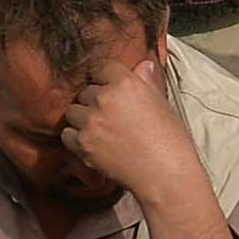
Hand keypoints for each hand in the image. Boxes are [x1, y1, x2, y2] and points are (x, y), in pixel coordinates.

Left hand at [58, 43, 205, 204]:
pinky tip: (93, 144)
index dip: (107, 81)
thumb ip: (147, 82)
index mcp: (127, 83)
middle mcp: (105, 98)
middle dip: (94, 102)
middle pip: (86, 91)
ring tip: (99, 131)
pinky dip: (76, 139)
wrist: (166, 174)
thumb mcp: (162, 104)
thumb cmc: (171, 141)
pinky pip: (67, 134)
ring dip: (82, 119)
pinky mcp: (82, 143)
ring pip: (73, 111)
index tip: (111, 92)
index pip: (103, 69)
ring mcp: (91, 121)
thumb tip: (142, 65)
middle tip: (109, 117)